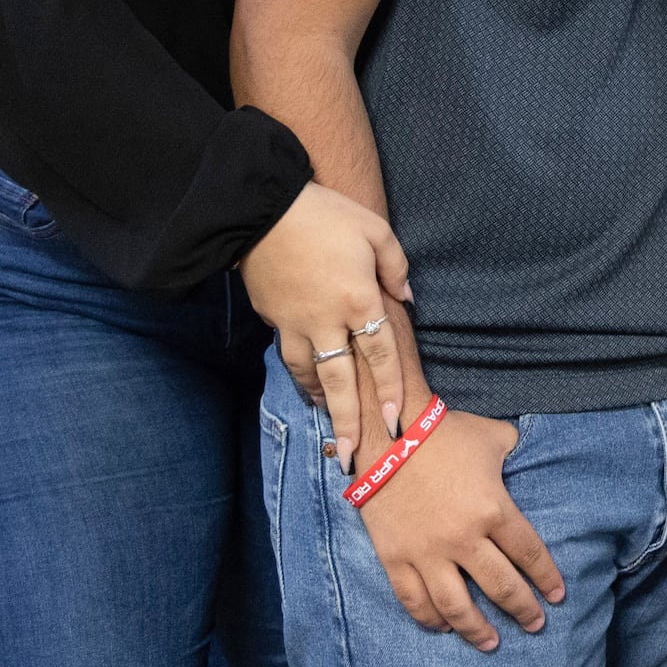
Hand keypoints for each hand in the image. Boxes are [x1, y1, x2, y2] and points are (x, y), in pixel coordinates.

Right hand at [240, 180, 412, 471]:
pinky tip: (307, 383)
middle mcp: (326, 321)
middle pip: (341, 382)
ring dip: (321, 402)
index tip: (396, 421)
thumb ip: (395, 268)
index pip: (380, 354)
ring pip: (309, 375)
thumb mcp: (374, 230)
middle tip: (349, 457)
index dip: (390, 389)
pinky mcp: (273, 318)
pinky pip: (290, 354)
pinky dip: (300, 375)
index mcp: (357, 299)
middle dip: (347, 423)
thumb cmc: (325, 214)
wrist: (260, 209)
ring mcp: (295, 323)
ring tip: (330, 424)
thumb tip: (407, 300)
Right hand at [347, 353, 563, 648]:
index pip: (529, 554)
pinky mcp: (396, 558)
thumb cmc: (444, 433)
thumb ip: (515, 452)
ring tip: (492, 643)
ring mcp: (427, 553)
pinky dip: (430, 619)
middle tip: (536, 625)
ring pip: (457, 606)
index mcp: (493, 510)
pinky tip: (443, 628)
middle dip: (523, 610)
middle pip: (501, 587)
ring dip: (478, 630)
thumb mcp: (492, 436)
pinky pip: (414, 600)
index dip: (547, 578)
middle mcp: (464, 539)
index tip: (557, 596)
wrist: (387, 433)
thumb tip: (528, 456)